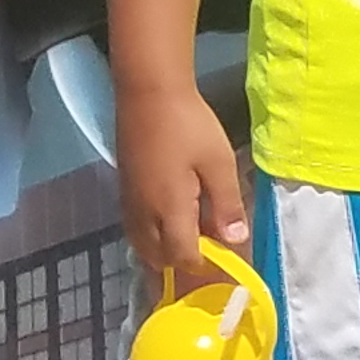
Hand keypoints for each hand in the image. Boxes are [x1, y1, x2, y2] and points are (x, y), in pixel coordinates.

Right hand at [117, 80, 246, 275]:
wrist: (149, 95)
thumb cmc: (189, 126)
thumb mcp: (219, 164)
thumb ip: (227, 205)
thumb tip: (236, 241)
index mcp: (169, 210)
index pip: (183, 256)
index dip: (203, 264)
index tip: (223, 258)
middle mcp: (143, 214)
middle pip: (159, 257)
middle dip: (182, 260)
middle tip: (208, 245)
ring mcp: (129, 203)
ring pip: (142, 245)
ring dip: (164, 250)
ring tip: (191, 234)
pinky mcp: (124, 190)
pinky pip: (135, 228)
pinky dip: (151, 235)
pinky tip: (171, 218)